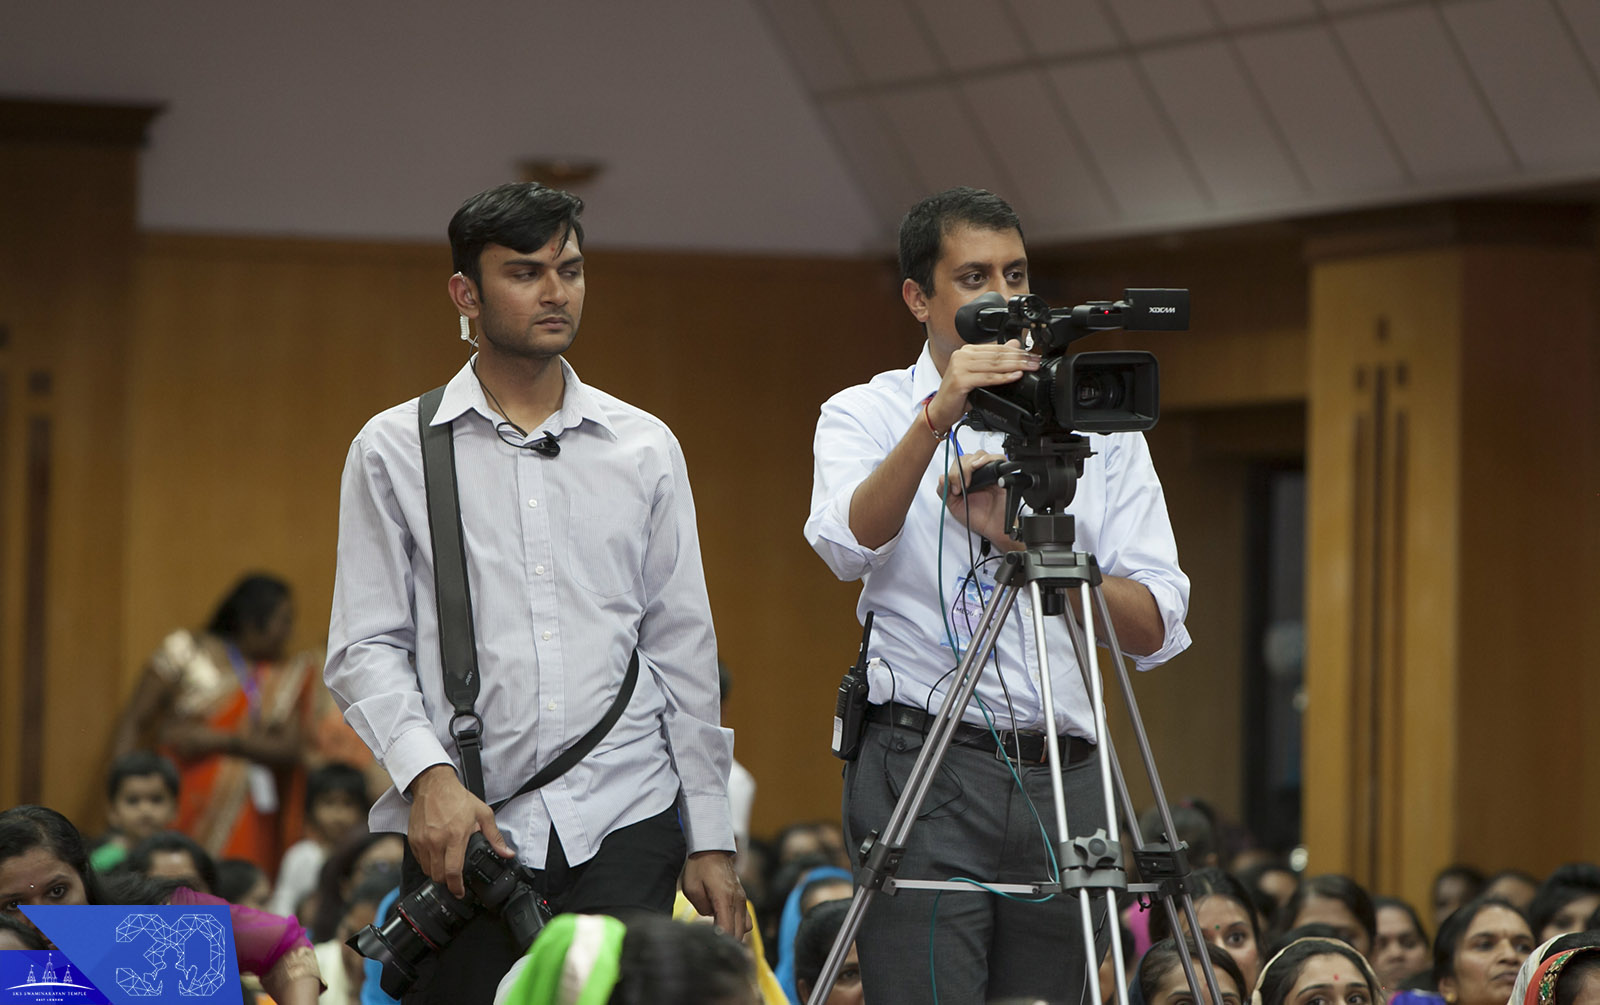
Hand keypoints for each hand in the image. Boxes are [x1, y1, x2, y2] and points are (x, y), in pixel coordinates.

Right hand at [406, 764, 514, 897]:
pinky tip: (436, 856)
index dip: (457, 887)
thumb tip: (507, 853)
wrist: (433, 785)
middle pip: (438, 876)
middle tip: (455, 878)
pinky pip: (419, 861)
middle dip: (448, 881)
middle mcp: (436, 841)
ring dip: (437, 873)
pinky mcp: (413, 840)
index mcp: (455, 836)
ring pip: (427, 871)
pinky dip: (427, 863)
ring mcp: (423, 841)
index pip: (453, 871)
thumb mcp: (483, 814)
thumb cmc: (457, 798)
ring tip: (446, 866)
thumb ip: (495, 837)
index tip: (461, 892)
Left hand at [681, 851, 748, 940]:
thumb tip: (711, 920)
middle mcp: (737, 901)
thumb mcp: (692, 889)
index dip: (719, 942)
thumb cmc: (699, 868)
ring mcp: (742, 900)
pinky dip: (738, 926)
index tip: (709, 946)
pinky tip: (726, 925)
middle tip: (712, 946)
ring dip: (734, 935)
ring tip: (720, 936)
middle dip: (726, 943)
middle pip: (738, 934)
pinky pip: (746, 920)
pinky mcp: (743, 898)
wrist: (712, 850)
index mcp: (724, 899)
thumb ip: (702, 909)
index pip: (727, 930)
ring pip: (745, 929)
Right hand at [925, 339, 1038, 431]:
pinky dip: (1003, 377)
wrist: (941, 411)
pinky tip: (1015, 376)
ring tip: (1030, 368)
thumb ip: (995, 361)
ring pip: (994, 365)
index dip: (1017, 351)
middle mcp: (962, 355)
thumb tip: (1015, 344)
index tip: (1032, 355)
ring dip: (1016, 366)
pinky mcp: (960, 379)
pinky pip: (987, 378)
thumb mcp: (979, 375)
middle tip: (1036, 361)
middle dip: (1020, 358)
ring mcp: (959, 367)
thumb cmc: (959, 395)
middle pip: (997, 356)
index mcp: (966, 351)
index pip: (996, 348)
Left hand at [938, 449, 1019, 548]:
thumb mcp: (954, 505)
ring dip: (971, 463)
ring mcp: (989, 473)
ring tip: (968, 480)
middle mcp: (977, 474)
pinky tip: (979, 466)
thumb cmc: (976, 517)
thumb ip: (944, 491)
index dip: (953, 472)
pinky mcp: (1001, 474)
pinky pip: (998, 458)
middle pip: (967, 457)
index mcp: (964, 478)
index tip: (955, 489)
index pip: (957, 463)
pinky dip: (988, 459)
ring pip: (980, 455)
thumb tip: (941, 477)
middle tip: (961, 487)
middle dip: (961, 469)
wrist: (992, 527)